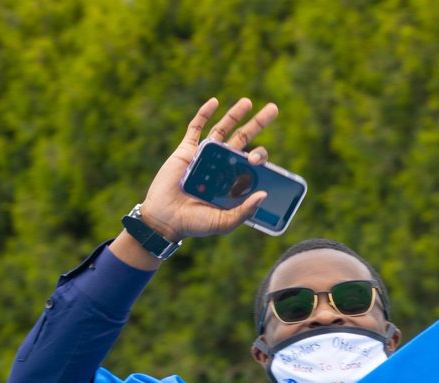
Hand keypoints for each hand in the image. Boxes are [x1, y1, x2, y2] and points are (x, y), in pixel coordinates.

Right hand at [137, 97, 278, 242]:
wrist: (165, 220)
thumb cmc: (195, 224)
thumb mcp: (223, 222)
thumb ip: (244, 211)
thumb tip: (264, 195)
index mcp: (234, 179)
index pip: (253, 161)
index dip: (259, 156)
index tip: (254, 159)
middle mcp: (222, 164)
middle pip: (243, 138)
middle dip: (258, 123)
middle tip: (273, 109)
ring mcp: (204, 155)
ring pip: (222, 129)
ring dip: (235, 114)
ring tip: (248, 101)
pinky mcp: (186, 150)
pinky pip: (196, 128)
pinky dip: (204, 114)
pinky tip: (214, 102)